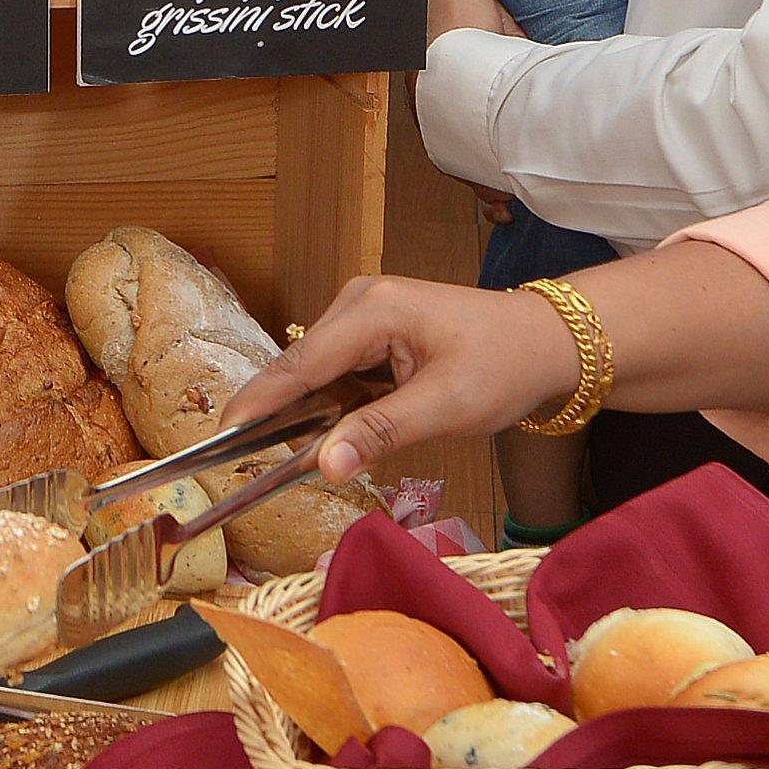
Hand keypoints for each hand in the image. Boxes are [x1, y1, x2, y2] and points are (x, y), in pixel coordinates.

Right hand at [219, 273, 575, 487]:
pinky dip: (331, 407)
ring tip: (286, 459)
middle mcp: (360, 302)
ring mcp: (365, 314)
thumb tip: (323, 465)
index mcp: (374, 308)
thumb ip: (380, 433)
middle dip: (279, 416)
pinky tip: (328, 436)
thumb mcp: (447, 406)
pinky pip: (337, 375)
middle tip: (251, 465)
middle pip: (300, 367)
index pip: (300, 363)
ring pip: (316, 375)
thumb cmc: (506, 366)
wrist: (550, 342)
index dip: (257, 403)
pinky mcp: (374, 333)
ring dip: (307, 415)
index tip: (218, 438)